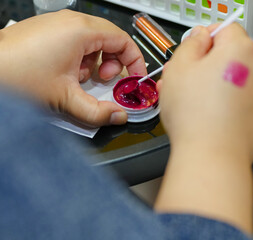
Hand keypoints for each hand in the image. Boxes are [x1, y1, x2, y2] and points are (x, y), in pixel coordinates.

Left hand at [0, 10, 146, 126]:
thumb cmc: (17, 74)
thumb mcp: (66, 98)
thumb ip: (98, 112)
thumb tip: (117, 116)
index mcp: (81, 31)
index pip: (124, 40)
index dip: (134, 61)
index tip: (134, 77)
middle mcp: (71, 22)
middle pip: (111, 39)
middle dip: (114, 63)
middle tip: (107, 80)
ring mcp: (58, 24)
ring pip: (93, 40)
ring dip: (96, 62)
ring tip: (81, 79)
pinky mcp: (48, 30)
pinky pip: (76, 41)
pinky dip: (80, 58)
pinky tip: (67, 74)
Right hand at [155, 24, 252, 233]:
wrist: (213, 156)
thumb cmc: (196, 116)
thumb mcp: (179, 68)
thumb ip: (191, 43)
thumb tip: (200, 38)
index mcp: (242, 49)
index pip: (225, 29)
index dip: (204, 40)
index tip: (193, 53)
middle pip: (232, 54)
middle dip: (209, 63)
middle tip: (187, 80)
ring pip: (237, 76)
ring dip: (217, 81)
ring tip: (194, 100)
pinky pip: (243, 95)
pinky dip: (228, 99)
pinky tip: (208, 112)